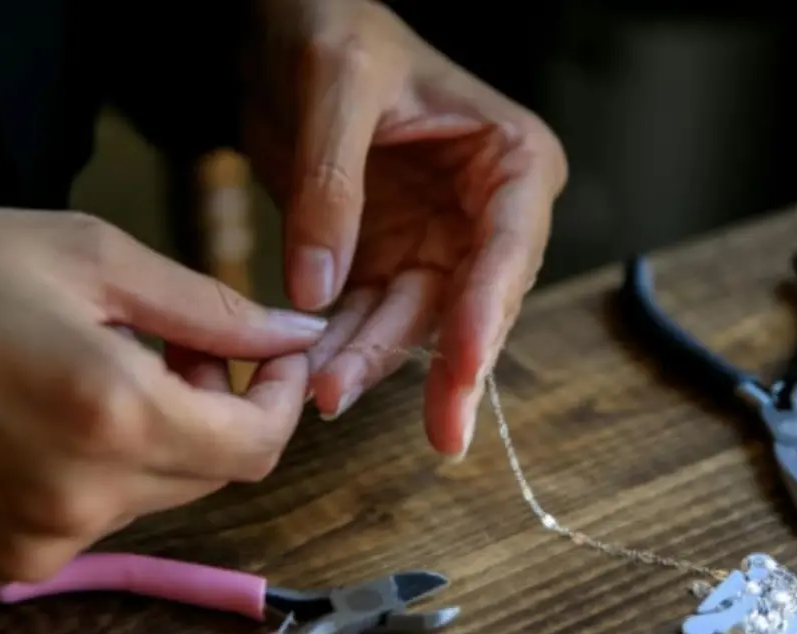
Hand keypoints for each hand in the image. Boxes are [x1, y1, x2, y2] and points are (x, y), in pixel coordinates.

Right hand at [0, 205, 325, 586]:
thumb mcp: (89, 256)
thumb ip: (211, 309)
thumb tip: (296, 334)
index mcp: (114, 418)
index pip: (258, 447)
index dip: (280, 398)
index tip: (272, 356)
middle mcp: (81, 500)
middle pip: (212, 474)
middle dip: (219, 409)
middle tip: (180, 344)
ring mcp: (34, 543)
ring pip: (155, 498)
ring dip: (160, 438)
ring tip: (107, 368)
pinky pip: (92, 522)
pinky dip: (102, 473)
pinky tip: (55, 417)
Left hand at [242, 0, 567, 456]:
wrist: (286, 21)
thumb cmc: (331, 24)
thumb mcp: (334, 84)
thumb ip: (330, 185)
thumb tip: (318, 292)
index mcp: (510, 160)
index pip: (509, 247)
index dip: (489, 311)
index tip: (467, 367)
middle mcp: (486, 213)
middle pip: (473, 304)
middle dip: (445, 366)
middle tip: (438, 430)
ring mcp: (438, 244)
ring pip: (419, 325)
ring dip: (378, 364)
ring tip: (330, 397)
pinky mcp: (388, 261)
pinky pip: (371, 318)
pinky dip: (345, 349)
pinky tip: (319, 378)